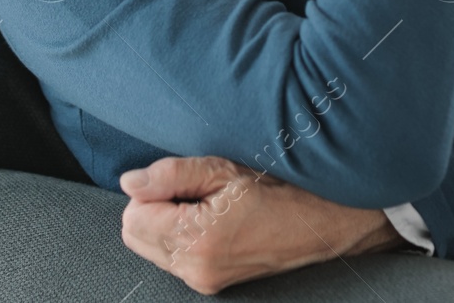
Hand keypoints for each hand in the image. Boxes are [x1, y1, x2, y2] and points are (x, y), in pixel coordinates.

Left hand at [119, 155, 405, 294]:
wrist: (323, 220)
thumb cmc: (281, 188)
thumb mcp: (225, 170)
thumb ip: (172, 175)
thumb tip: (130, 183)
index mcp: (197, 239)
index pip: (133, 216)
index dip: (151, 191)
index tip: (182, 181)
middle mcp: (196, 269)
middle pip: (135, 234)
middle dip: (153, 207)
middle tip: (193, 191)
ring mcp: (204, 281)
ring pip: (151, 247)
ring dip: (166, 222)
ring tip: (206, 205)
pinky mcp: (211, 283)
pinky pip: (172, 256)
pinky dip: (180, 236)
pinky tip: (211, 220)